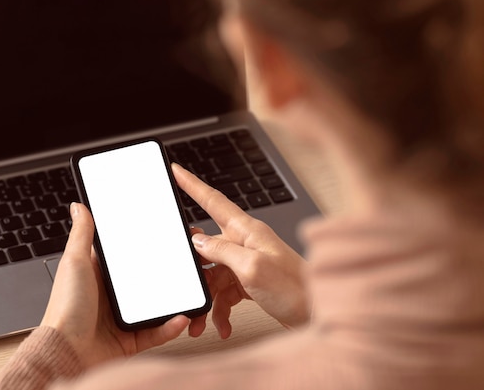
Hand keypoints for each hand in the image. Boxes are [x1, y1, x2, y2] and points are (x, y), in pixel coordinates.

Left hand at [40, 202, 189, 368]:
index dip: (147, 244)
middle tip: (190, 261)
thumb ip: (82, 234)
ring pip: (158, 305)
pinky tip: (181, 317)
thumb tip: (79, 206)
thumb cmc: (64, 309)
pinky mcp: (131, 339)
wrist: (65, 353)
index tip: (167, 235)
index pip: (128, 255)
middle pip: (148, 279)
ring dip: (176, 299)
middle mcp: (113, 295)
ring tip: (191, 289)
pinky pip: (157, 331)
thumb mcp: (75, 263)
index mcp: (101, 275)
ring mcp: (124, 317)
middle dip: (170, 271)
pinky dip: (170, 326)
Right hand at [172, 163, 309, 337]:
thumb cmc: (296, 289)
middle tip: (184, 281)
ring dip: (207, 299)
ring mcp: (247, 263)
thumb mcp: (252, 267)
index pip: (213, 200)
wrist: (319, 315)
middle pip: (206, 246)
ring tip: (201, 319)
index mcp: (246, 230)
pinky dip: (220, 310)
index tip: (176, 171)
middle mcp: (245, 243)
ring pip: (213, 275)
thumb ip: (222, 251)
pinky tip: (222, 324)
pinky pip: (224, 293)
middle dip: (193, 268)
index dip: (191, 184)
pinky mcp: (250, 282)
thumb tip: (198, 240)